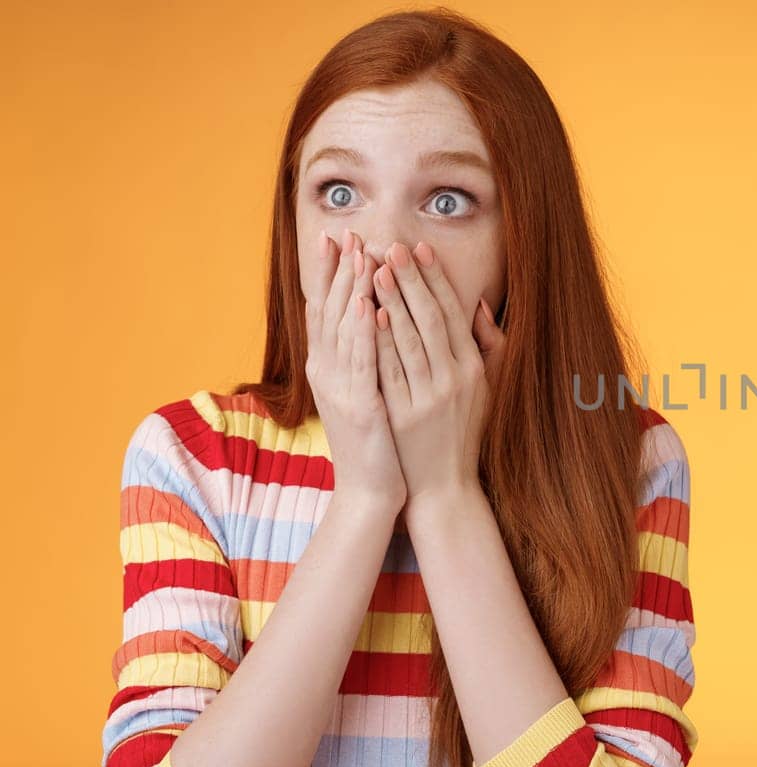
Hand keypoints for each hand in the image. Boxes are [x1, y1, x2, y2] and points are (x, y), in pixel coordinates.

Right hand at [299, 228, 406, 515]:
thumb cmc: (378, 440)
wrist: (371, 490)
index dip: (328, 273)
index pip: (326, 309)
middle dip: (339, 270)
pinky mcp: (361, 405)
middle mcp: (329, 372)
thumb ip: (367, 355)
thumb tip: (373, 317)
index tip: (334, 237)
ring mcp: (341, 388)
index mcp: (331, 366)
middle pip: (331, 311)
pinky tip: (371, 307)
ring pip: (345, 329)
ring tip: (360, 255)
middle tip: (346, 232)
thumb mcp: (368, 391)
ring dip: (353, 291)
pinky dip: (365, 333)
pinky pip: (364, 362)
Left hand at [370, 240, 507, 513]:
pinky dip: (378, 340)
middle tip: (391, 245)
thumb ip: (488, 344)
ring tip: (375, 267)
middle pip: (431, 320)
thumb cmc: (463, 433)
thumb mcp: (487, 388)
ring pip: (408, 340)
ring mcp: (428, 398)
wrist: (444, 488)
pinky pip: (388, 370)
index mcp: (473, 370)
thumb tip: (476, 303)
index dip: (436, 280)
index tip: (419, 249)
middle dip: (410, 280)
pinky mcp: (403, 415)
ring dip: (391, 300)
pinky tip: (367, 314)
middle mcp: (453, 380)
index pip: (453, 314)